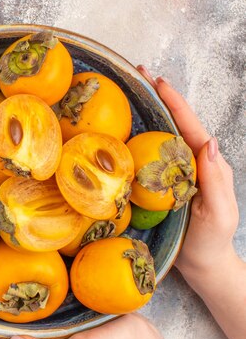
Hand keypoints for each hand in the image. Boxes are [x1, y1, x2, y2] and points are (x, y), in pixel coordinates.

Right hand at [136, 66, 238, 276]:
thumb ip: (216, 180)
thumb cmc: (211, 241)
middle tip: (138, 74)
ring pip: (158, 137)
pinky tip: (119, 133)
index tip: (158, 81)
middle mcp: (188, 163)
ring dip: (145, 112)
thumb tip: (210, 142)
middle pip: (173, 123)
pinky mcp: (158, 185)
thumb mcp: (219, 212)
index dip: (174, 102)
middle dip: (157, 97)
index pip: (189, 127)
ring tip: (128, 92)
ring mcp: (172, 173)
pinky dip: (135, 139)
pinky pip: (146, 158)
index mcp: (205, 164)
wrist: (201, 265)